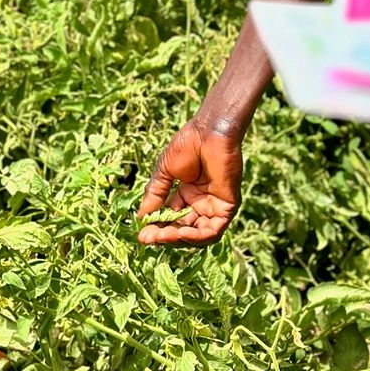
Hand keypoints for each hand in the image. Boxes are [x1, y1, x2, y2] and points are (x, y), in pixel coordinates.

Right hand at [136, 117, 242, 245]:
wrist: (208, 131)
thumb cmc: (188, 145)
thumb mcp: (165, 172)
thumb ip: (156, 195)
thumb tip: (141, 218)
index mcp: (187, 194)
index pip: (172, 219)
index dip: (157, 228)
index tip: (142, 235)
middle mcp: (201, 203)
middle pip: (183, 230)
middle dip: (165, 236)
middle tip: (149, 238)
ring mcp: (215, 206)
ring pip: (198, 235)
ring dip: (179, 239)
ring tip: (163, 235)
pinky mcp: (227, 207)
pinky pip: (213, 231)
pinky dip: (196, 236)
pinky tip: (180, 232)